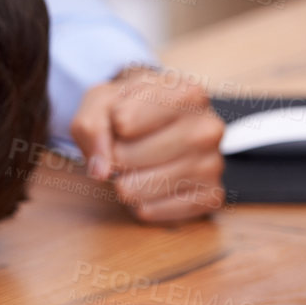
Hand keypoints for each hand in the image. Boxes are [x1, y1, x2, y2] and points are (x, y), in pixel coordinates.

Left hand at [70, 67, 225, 222]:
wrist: (160, 125)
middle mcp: (208, 127)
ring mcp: (214, 163)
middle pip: (127, 157)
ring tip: (136, 167)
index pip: (124, 121)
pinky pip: (152, 211)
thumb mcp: (103, 101)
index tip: (121, 122)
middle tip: (125, 149)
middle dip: (114, 157)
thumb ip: (91, 126)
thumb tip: (102, 170)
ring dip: (124, 182)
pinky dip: (139, 204)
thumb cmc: (131, 109)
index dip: (110, 127)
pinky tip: (148, 187)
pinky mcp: (211, 196)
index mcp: (186, 93)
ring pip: (138, 188)